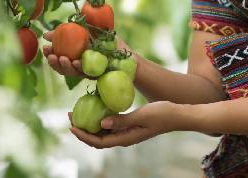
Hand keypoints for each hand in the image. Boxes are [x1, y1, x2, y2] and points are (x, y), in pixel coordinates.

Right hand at [42, 30, 133, 76]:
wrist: (126, 53)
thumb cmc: (108, 41)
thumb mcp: (90, 30)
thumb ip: (71, 30)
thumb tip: (46, 34)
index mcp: (76, 56)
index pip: (59, 58)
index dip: (50, 54)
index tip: (44, 47)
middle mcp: (79, 66)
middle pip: (62, 67)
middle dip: (54, 62)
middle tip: (50, 55)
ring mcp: (87, 71)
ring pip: (71, 72)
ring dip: (64, 66)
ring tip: (62, 58)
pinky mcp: (96, 75)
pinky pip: (84, 72)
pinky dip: (78, 67)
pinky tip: (74, 61)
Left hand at [68, 101, 184, 147]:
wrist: (178, 114)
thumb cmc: (162, 114)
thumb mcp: (142, 115)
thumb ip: (122, 120)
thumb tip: (101, 123)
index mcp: (126, 138)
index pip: (98, 142)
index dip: (83, 135)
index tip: (71, 125)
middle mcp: (123, 137)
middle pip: (97, 138)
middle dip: (81, 129)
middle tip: (69, 114)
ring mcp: (126, 132)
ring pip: (102, 131)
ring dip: (89, 123)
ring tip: (77, 110)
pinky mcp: (129, 125)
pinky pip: (110, 124)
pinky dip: (99, 117)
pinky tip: (95, 106)